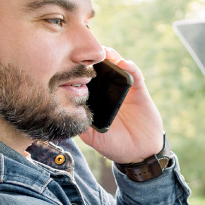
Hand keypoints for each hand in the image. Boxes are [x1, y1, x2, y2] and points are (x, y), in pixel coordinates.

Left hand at [80, 47, 164, 163]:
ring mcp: (125, 90)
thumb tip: (64, 112)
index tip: (70, 62)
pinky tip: (124, 64)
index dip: (80, 70)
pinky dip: (130, 68)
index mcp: (97, 100)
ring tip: (104, 51)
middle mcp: (109, 92)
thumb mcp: (93, 138)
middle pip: (101, 69)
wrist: (140, 153)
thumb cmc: (115, 145)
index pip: (87, 80)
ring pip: (117, 67)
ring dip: (111, 57)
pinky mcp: (139, 91)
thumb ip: (81, 125)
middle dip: (94, 59)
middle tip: (86, 50)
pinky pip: (136, 76)